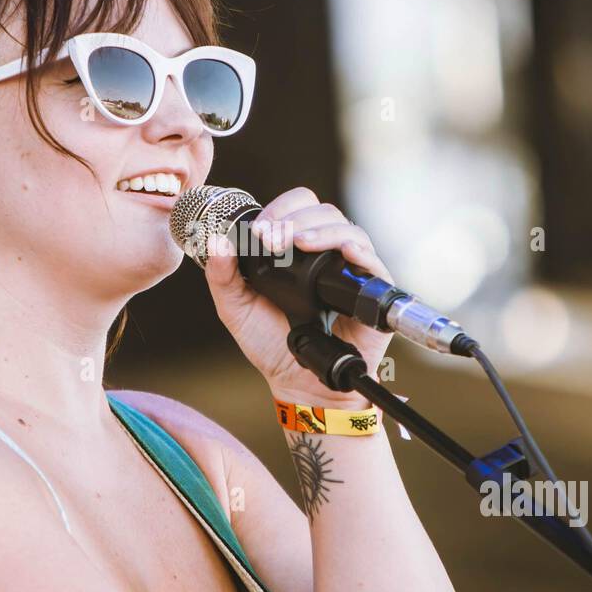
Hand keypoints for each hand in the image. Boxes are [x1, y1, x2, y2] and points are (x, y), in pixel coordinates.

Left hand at [201, 187, 393, 408]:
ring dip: (323, 230)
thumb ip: (223, 276)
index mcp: (296, 249)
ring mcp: (350, 270)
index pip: (298, 208)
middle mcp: (326, 253)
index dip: (281, 209)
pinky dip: (360, 251)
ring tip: (300, 242)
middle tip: (273, 238)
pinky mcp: (370, 292)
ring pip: (348, 230)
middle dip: (297, 219)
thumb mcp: (236, 309)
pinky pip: (373, 262)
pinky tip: (345, 252)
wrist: (299, 383)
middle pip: (325, 212)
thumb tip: (217, 241)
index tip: (261, 230)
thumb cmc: (271, 345)